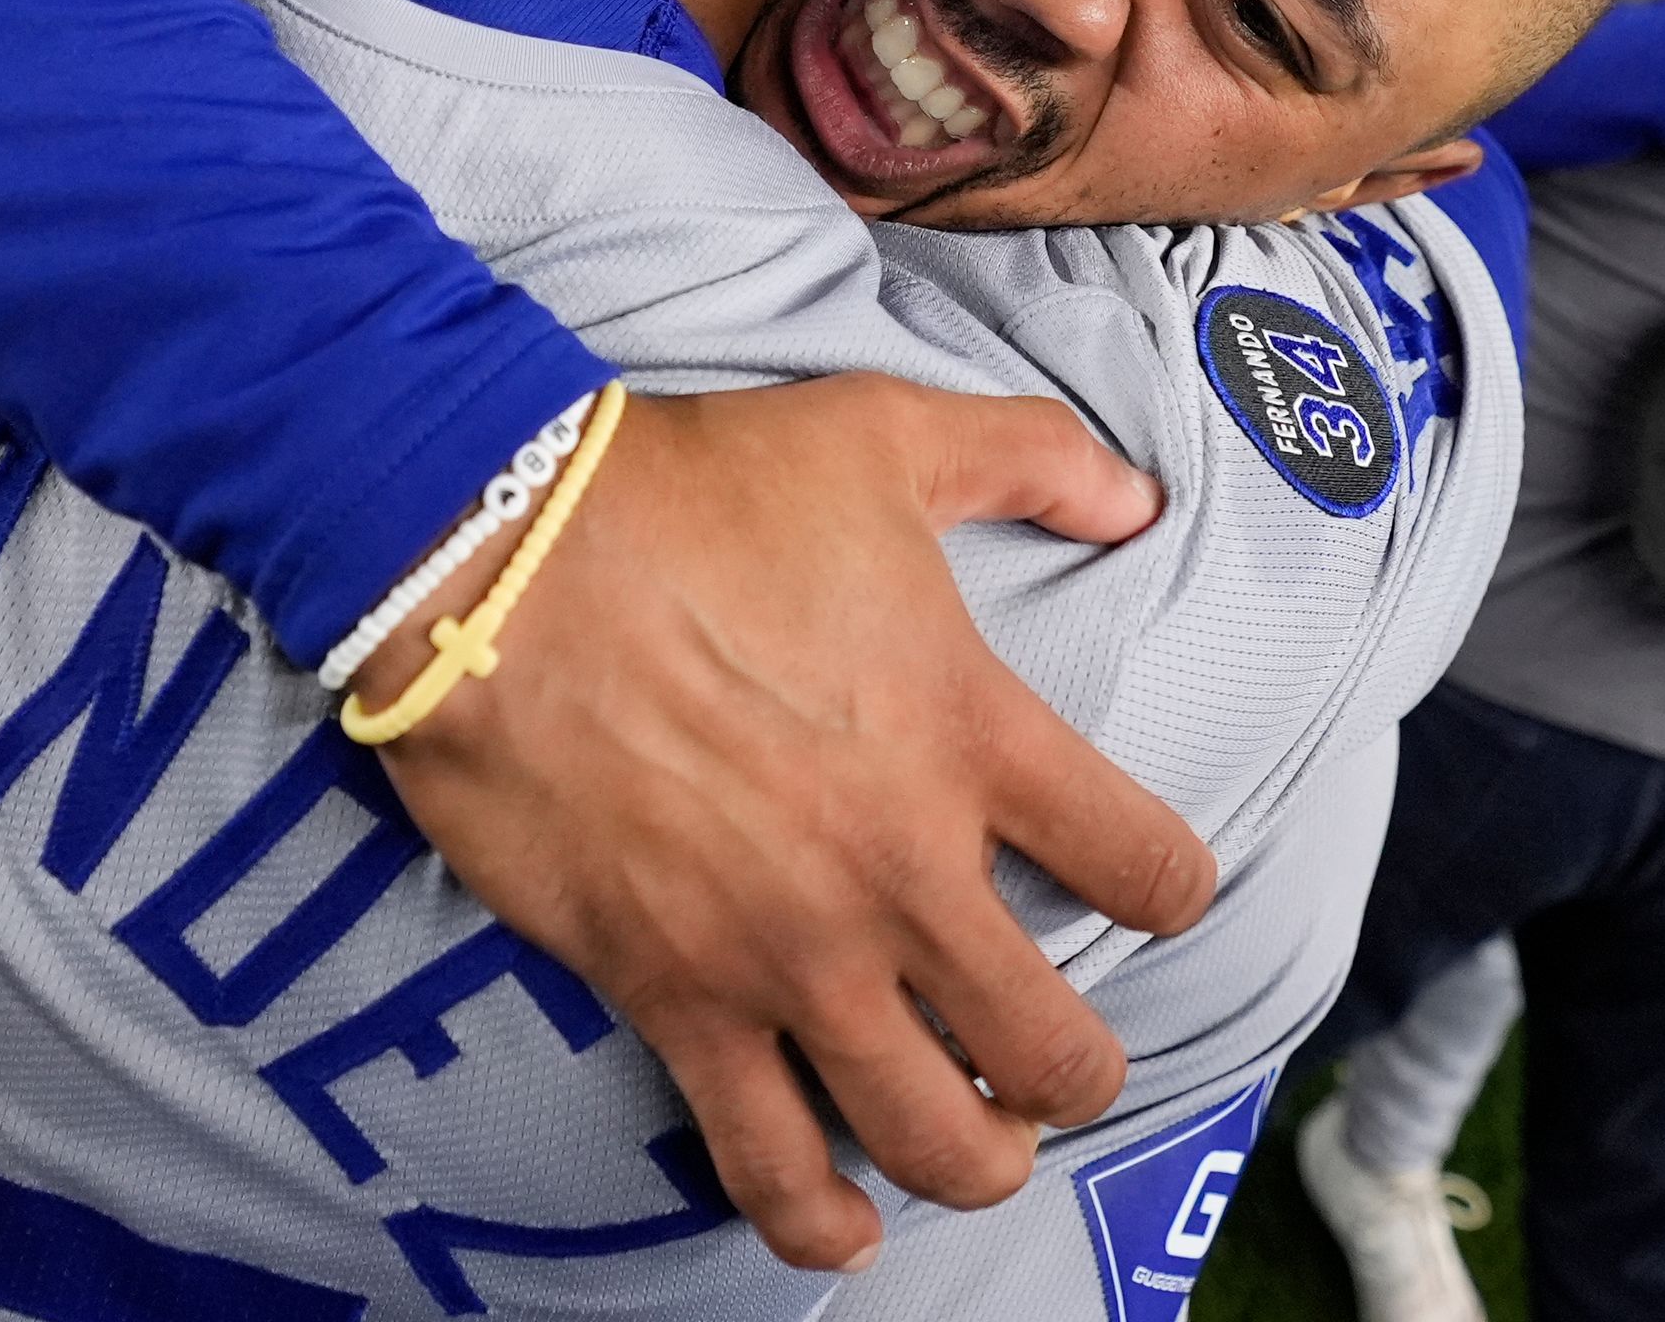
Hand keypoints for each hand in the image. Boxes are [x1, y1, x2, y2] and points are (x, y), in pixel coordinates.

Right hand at [366, 377, 1215, 1273]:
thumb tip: (1135, 494)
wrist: (493, 559)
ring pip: (933, 1136)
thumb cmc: (688, 489)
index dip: (1171, 890)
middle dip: (1079, 1072)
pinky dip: (813, 1220)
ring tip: (982, 1143)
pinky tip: (843, 1232)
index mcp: (972, 734)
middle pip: (1055, 1047)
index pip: (1144, 867)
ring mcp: (788, 951)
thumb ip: (1031, 458)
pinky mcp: (676, 995)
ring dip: (977, 1159)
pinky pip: (764, 1160)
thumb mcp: (885, 433)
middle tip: (1061, 1056)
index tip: (1150, 890)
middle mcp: (901, 870)